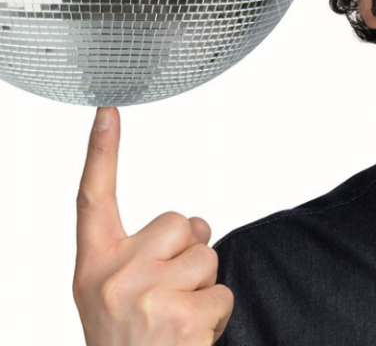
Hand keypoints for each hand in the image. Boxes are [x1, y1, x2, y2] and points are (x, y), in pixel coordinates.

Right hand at [72, 107, 233, 345]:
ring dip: (204, 286)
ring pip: (208, 257)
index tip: (108, 112)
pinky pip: (224, 293)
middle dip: (189, 251)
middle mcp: (115, 274)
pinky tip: (191, 334)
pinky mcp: (180, 315)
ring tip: (176, 317)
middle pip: (182, 223)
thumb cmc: (126, 339)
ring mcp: (147, 294)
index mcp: (94, 265)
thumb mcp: (109, 295)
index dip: (101, 152)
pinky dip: (217, 314)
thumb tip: (194, 226)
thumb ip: (140, 254)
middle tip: (169, 292)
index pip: (93, 198)